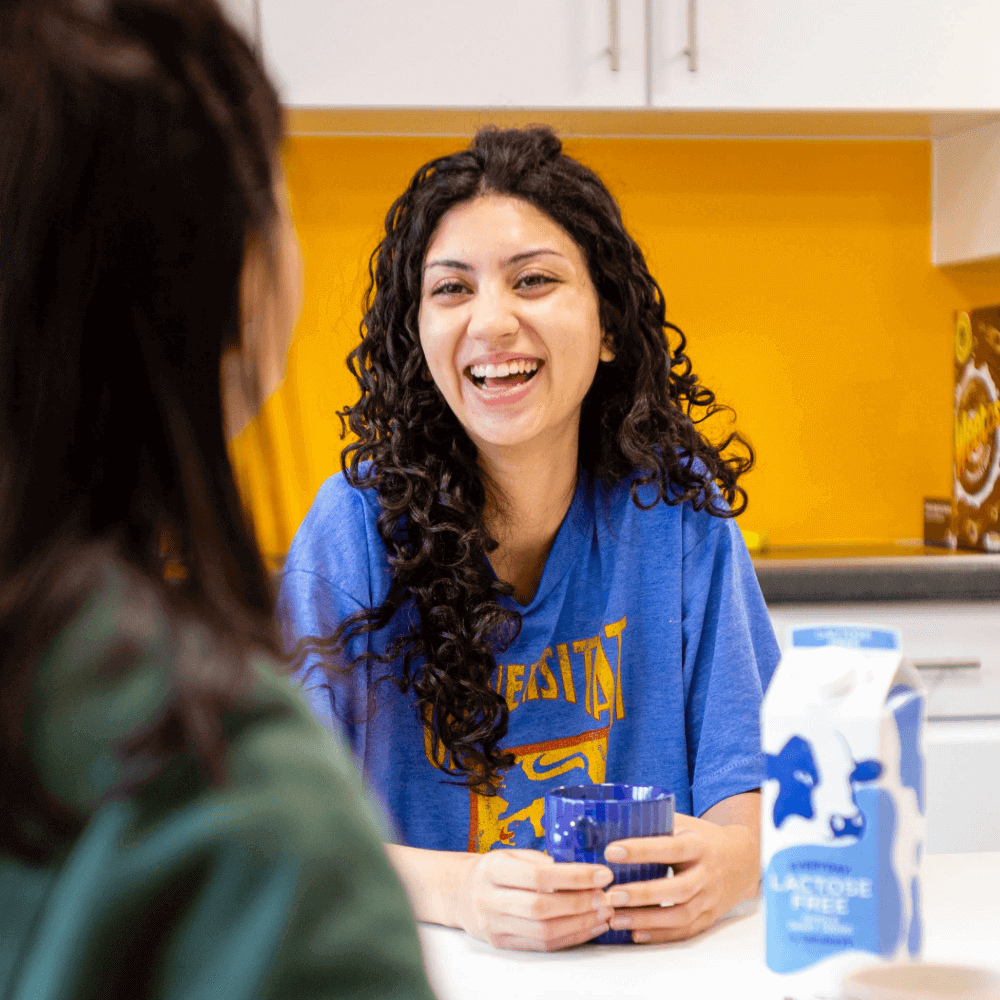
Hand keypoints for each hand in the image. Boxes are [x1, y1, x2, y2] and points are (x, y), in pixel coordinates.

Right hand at [455, 849, 614, 951]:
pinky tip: (589, 927)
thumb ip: (540, 860)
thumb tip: (580, 870)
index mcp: (493, 869)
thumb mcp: (511, 853)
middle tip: (606, 896)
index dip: (573, 877)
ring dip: (580, 923)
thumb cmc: (495, 870)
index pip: (538, 876)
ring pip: (543, 931)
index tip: (601, 873)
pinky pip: (542, 946)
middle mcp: (490, 899)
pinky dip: (570, 937)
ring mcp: (495, 925)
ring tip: (603, 912)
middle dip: (580, 903)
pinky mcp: (503, 944)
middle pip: (541, 907)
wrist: (463, 894)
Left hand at [603, 805, 759, 943]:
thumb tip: (616, 820)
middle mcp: (707, 874)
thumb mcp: (686, 825)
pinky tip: (635, 933)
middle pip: (677, 889)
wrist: (742, 860)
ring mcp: (710, 899)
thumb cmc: (703, 839)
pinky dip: (659, 935)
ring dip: (646, 920)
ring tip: (615, 918)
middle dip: (642, 893)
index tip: (612, 851)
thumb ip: (657, 823)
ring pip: (680, 915)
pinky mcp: (708, 917)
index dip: (642, 850)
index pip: (671, 848)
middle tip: (611, 894)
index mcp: (699, 846)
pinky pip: (684, 931)